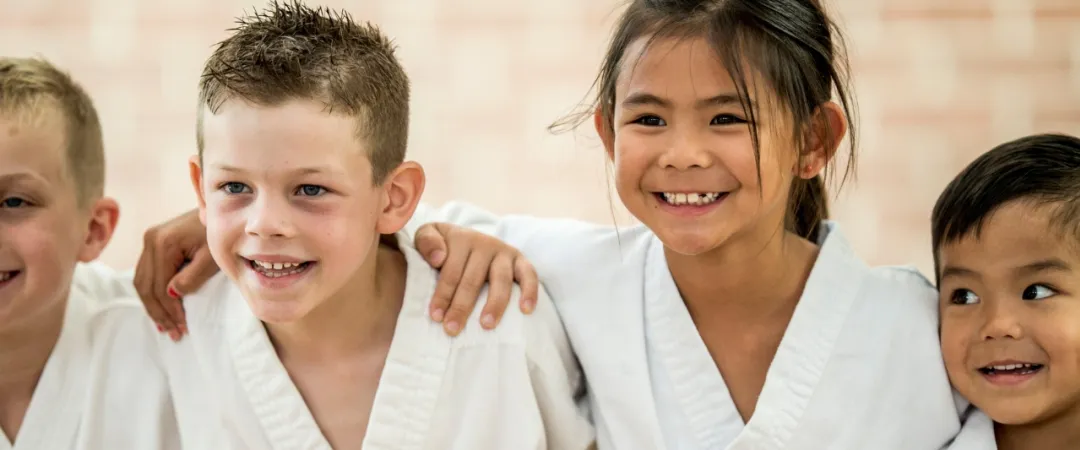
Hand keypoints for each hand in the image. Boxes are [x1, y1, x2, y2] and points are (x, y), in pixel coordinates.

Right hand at [134, 209, 218, 340]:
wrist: (218, 211)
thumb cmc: (219, 234)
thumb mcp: (211, 258)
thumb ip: (192, 277)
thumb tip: (172, 295)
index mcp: (163, 243)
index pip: (161, 287)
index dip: (170, 311)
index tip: (182, 328)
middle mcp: (150, 240)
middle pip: (146, 286)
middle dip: (159, 313)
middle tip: (173, 333)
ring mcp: (148, 240)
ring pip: (141, 281)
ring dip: (152, 306)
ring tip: (165, 326)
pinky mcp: (152, 242)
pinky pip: (145, 273)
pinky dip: (151, 293)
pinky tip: (160, 308)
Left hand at [413, 222, 537, 335]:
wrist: (469, 235)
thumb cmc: (444, 245)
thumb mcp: (428, 235)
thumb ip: (426, 242)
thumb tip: (438, 258)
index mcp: (461, 239)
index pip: (450, 271)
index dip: (442, 295)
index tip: (436, 317)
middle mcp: (484, 243)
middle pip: (473, 279)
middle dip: (462, 306)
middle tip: (452, 329)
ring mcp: (504, 251)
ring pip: (500, 279)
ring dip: (494, 304)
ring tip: (486, 325)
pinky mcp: (520, 260)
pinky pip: (529, 275)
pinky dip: (530, 291)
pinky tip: (526, 310)